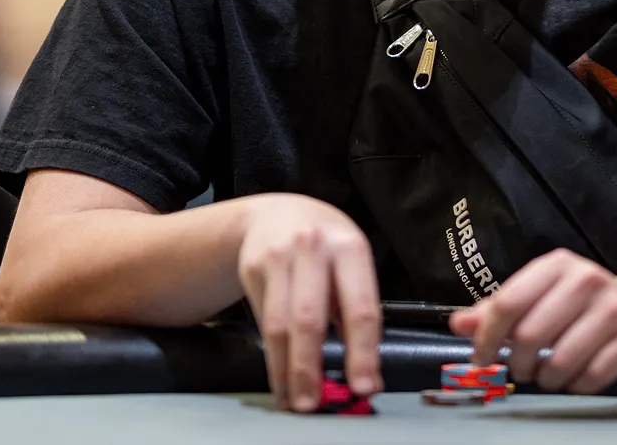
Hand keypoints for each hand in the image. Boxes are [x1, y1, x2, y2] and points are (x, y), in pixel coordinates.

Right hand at [236, 193, 381, 411]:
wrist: (275, 212)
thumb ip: (355, 309)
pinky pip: (261, 321)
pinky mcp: (251, 268)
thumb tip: (365, 370)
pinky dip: (271, 356)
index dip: (362, 351)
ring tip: (295, 400)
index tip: (364, 384)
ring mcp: (277, 256)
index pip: (360, 307)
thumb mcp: (350, 261)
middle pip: (309, 319)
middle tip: (314, 403)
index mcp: (349, 248)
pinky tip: (279, 376)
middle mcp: (312, 248)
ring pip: (279, 325)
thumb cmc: (325, 244)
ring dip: (286, 370)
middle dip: (311, 367)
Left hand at [448, 248, 616, 394]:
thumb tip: (460, 324)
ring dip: (546, 378)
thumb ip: (499, 308)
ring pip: (559, 362)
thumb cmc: (585, 301)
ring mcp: (612, 309)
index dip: (487, 337)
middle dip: (518, 363)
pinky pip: (589, 378)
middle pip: (530, 336)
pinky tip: (576, 375)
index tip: (481, 358)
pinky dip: (576, 386)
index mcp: (557, 266)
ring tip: (549, 373)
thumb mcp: (542, 293)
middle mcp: (585, 281)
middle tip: (521, 368)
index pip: (508, 303)